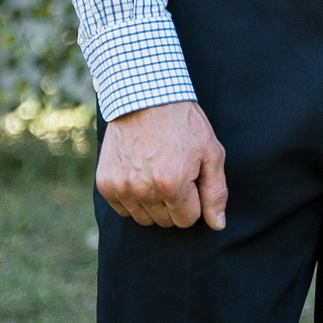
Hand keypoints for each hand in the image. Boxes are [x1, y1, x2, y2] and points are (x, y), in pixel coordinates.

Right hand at [97, 99, 228, 229]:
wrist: (145, 97)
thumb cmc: (184, 124)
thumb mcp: (211, 152)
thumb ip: (216, 192)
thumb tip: (218, 225)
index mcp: (172, 184)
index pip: (187, 220)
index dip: (194, 200)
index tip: (191, 178)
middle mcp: (143, 190)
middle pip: (165, 222)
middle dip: (175, 203)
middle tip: (175, 172)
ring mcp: (121, 187)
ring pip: (144, 218)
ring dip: (154, 202)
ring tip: (157, 172)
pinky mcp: (105, 183)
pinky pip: (123, 209)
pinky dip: (133, 197)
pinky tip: (140, 173)